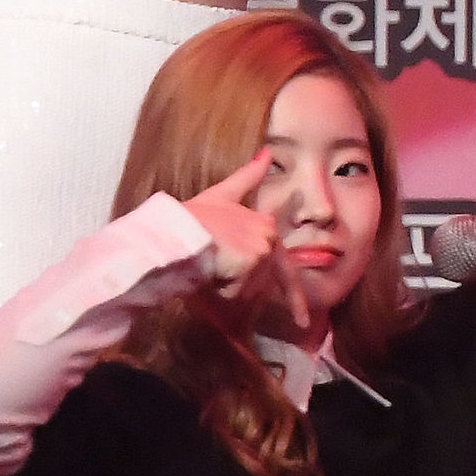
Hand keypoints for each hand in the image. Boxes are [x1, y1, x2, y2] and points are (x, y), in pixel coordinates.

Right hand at [186, 151, 309, 330]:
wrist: (172, 226)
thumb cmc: (189, 216)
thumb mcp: (220, 195)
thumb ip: (246, 178)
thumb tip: (267, 152)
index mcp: (264, 225)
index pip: (286, 270)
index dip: (296, 300)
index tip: (303, 322)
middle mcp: (268, 237)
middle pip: (259, 287)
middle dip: (236, 291)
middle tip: (212, 275)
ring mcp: (262, 249)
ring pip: (245, 293)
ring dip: (224, 290)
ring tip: (204, 267)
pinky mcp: (251, 260)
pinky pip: (234, 293)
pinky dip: (218, 289)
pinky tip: (206, 271)